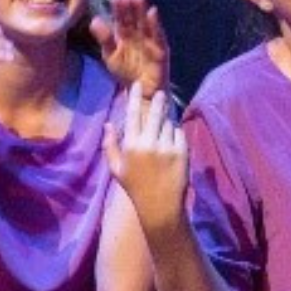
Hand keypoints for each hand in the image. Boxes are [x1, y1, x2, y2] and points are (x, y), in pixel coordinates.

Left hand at [91, 0, 170, 94]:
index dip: (119, 4)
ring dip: (143, 9)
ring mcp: (150, 42)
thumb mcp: (110, 55)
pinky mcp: (160, 51)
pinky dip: (156, 25)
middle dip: (132, 3)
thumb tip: (95, 19)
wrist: (141, 92)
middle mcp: (138, 35)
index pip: (121, 16)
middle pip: (134, 16)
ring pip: (146, 22)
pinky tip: (152, 13)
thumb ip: (104, 38)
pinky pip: (158, 36)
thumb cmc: (126, 73)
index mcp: (125, 34)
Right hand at [102, 82, 187, 229]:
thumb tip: (108, 124)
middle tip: (160, 93)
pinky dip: (176, 133)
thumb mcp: (117, 168)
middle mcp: (149, 144)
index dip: (135, 97)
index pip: (132, 114)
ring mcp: (167, 148)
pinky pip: (179, 134)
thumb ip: (110, 145)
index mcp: (131, 145)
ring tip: (163, 128)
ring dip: (166, 121)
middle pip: (154, 114)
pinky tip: (171, 141)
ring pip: (168, 124)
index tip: (138, 85)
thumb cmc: (135, 187)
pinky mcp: (182, 153)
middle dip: (158, 101)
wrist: (160, 205)